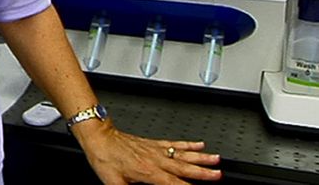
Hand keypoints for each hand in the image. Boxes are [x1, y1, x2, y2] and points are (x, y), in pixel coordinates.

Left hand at [72, 120, 221, 183]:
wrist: (99, 138)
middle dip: (203, 174)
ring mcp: (156, 150)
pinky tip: (199, 144)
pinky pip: (174, 144)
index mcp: (148, 173)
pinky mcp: (153, 143)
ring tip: (216, 160)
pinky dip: (188, 144)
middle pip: (185, 169)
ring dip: (201, 158)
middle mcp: (156, 160)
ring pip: (184, 155)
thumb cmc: (105, 159)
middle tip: (219, 175)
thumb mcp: (113, 184)